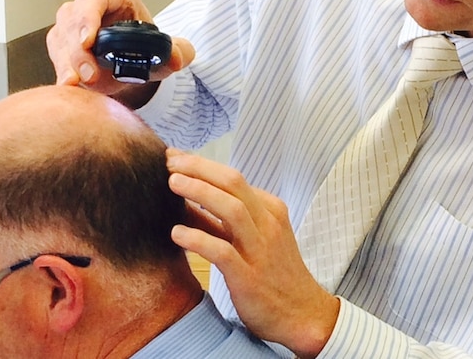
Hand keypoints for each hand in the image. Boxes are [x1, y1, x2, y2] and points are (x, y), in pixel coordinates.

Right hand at [46, 0, 194, 103]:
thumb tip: (178, 58)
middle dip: (79, 49)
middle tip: (89, 73)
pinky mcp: (61, 43)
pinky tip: (67, 86)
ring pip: (60, 38)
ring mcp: (71, 24)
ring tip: (77, 82)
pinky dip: (61, 71)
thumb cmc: (144, 49)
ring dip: (67, 62)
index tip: (88, 40)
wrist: (132, 66)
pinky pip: (55, 54)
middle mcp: (89, 5)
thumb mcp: (166, 50)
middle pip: (74, 19)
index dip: (89, 16)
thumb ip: (178, 51)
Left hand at [166, 149, 339, 358]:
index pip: (233, 178)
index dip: (202, 165)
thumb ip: (224, 221)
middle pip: (233, 183)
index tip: (176, 158)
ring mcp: (260, 249)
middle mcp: (268, 224)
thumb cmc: (274, 276)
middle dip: (199, 168)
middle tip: (169, 162)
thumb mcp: (256, 239)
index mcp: (270, 210)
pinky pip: (223, 252)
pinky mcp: (250, 277)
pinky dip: (198, 239)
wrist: (303, 315)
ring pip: (232, 209)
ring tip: (172, 184)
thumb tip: (187, 202)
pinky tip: (176, 233)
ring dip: (200, 192)